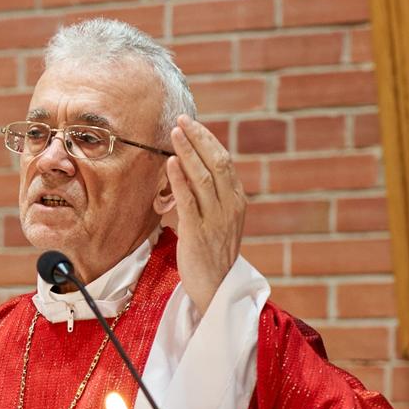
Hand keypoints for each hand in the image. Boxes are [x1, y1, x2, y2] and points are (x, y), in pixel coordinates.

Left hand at [167, 116, 245, 315]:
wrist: (215, 288)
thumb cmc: (211, 252)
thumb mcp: (217, 219)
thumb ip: (209, 196)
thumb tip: (190, 168)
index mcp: (237, 201)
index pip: (224, 161)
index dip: (207, 140)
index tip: (192, 123)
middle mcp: (231, 207)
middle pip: (217, 163)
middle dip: (199, 139)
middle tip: (181, 120)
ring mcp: (216, 219)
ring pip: (204, 177)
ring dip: (188, 153)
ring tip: (174, 134)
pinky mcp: (199, 233)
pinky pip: (189, 201)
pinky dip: (180, 179)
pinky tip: (171, 163)